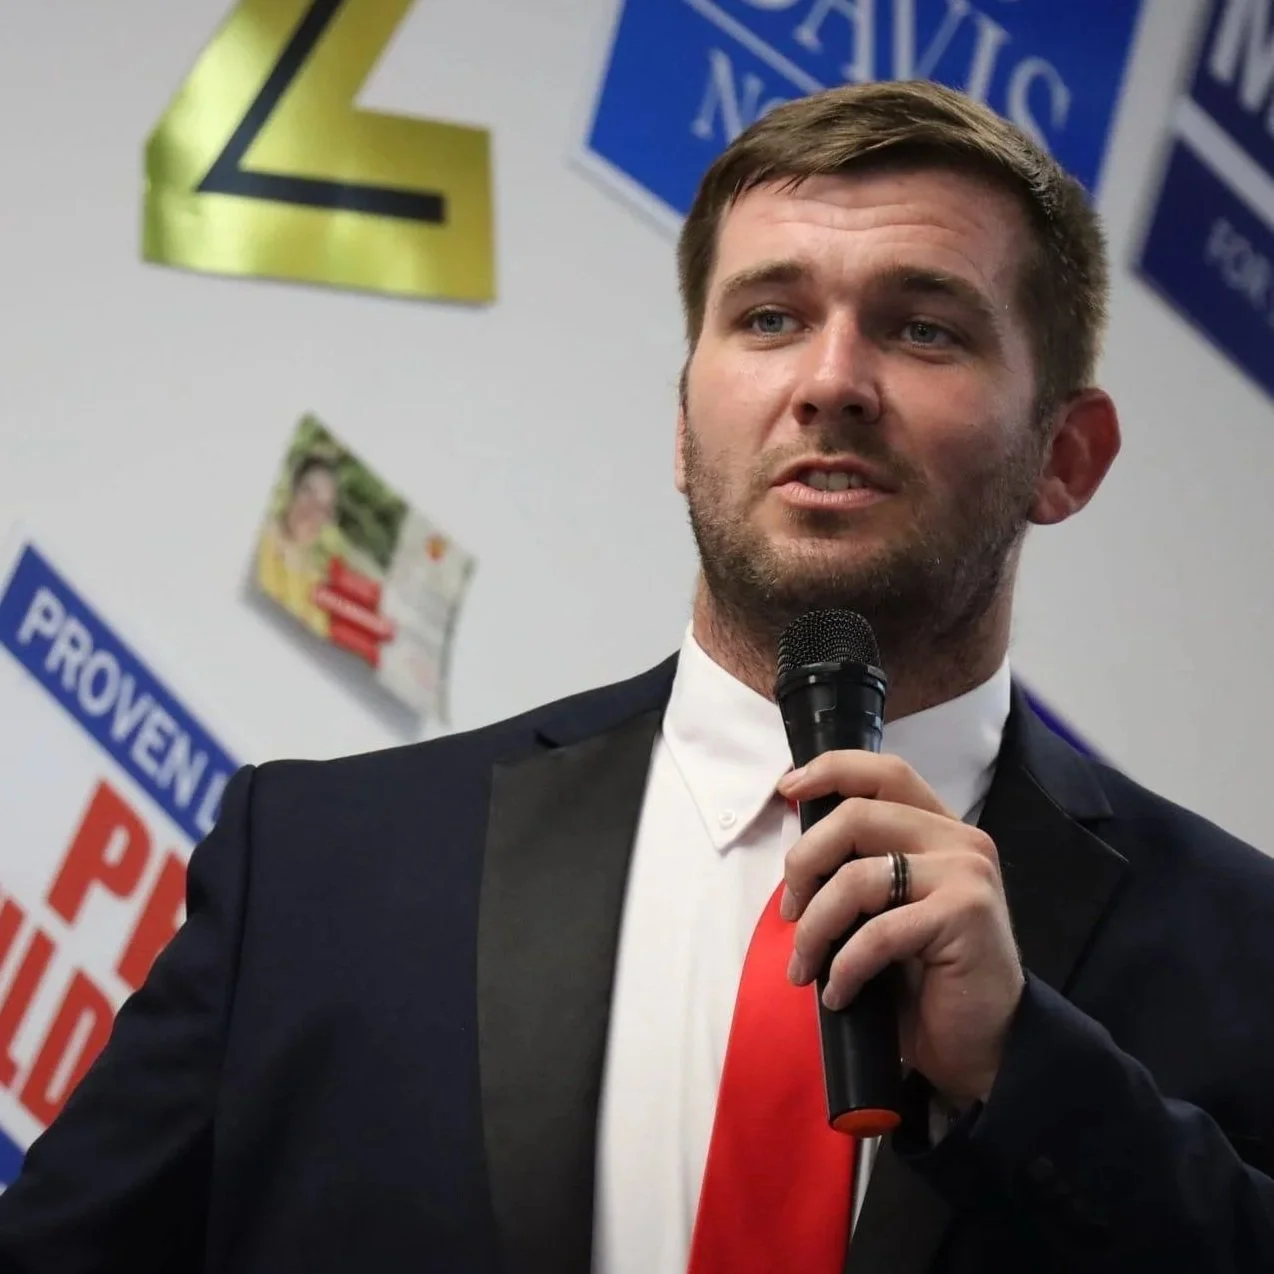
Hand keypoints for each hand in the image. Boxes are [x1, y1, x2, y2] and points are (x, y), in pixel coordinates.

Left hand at [776, 752, 1023, 1106]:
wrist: (984, 1045)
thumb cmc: (927, 979)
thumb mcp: (888, 910)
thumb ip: (860, 868)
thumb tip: (797, 856)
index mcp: (938, 829)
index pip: (884, 772)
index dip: (830, 771)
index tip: (787, 790)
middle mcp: (959, 840)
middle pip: (856, 816)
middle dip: (804, 862)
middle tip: (789, 912)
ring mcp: (966, 874)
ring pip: (856, 876)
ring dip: (815, 926)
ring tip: (804, 967)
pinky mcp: (965, 914)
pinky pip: (877, 932)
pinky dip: (844, 966)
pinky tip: (838, 994)